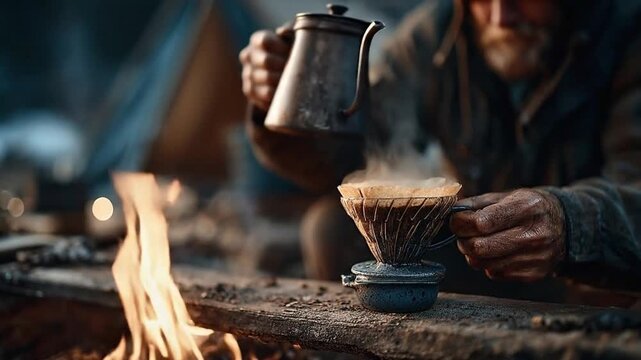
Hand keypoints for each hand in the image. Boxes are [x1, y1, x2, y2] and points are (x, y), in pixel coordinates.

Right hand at [239, 25, 291, 110]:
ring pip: (266, 79)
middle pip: (266, 61)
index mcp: (257, 40)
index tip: (292, 52)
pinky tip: (286, 91)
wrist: (280, 73)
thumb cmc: (290, 53)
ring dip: (284, 81)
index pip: (265, 41)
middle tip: (296, 69)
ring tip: (294, 80)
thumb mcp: (292, 40)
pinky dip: (278, 93)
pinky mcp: (249, 91)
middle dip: (285, 65)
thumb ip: (290, 33)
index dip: (282, 48)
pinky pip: (265, 95)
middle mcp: (248, 56)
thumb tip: (283, 31)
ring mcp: (246, 74)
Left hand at [450, 188, 565, 281]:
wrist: (566, 226)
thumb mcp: (509, 196)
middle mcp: (534, 234)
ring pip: (482, 263)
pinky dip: (488, 264)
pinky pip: (495, 273)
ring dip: (473, 254)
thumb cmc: (529, 208)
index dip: (460, 223)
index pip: (481, 222)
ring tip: (480, 242)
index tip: (456, 221)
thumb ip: (478, 203)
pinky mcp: (533, 274)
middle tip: (465, 234)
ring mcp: (535, 257)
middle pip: (479, 247)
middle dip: (463, 240)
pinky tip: (497, 252)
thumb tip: (452, 213)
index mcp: (527, 208)